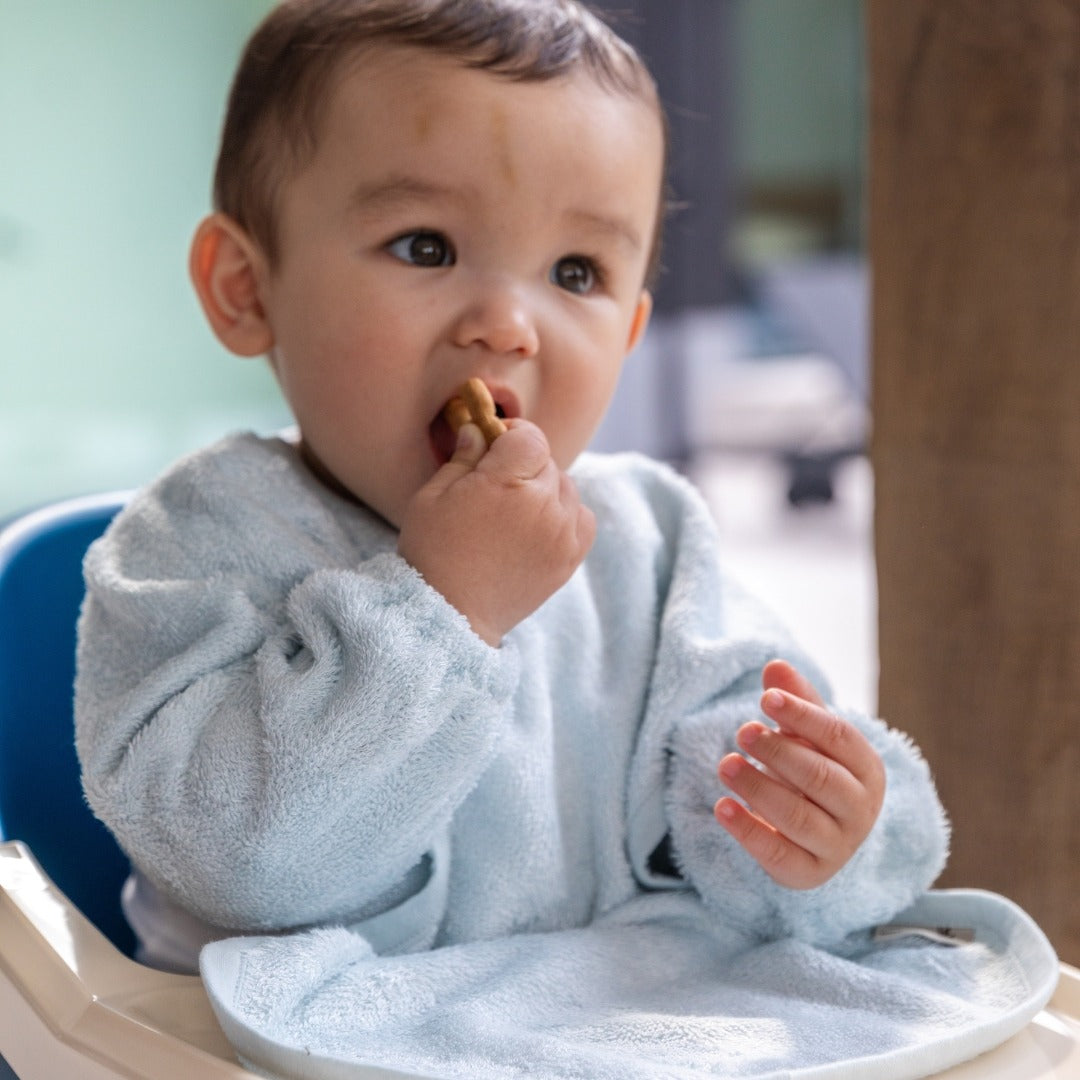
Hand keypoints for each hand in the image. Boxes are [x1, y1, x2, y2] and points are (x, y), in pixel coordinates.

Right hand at [397, 419, 594, 645]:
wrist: (452, 614)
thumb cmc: (434, 553)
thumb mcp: (432, 497)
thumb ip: (462, 458)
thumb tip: (478, 431)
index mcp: (508, 482)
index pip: (530, 437)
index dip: (511, 435)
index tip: (494, 446)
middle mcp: (544, 504)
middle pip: (547, 461)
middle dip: (523, 464)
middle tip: (495, 485)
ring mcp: (562, 533)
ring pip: (566, 487)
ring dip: (545, 489)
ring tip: (515, 510)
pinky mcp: (570, 558)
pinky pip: (582, 517)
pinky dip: (566, 515)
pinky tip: (538, 525)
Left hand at [714, 659, 884, 888]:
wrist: (818, 836)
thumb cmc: (812, 772)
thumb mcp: (807, 735)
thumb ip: (794, 702)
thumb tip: (776, 666)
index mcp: (867, 769)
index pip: (840, 738)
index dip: (803, 716)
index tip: (766, 699)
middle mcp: (860, 810)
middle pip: (820, 777)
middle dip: (778, 752)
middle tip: (742, 731)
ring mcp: (837, 846)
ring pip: (798, 817)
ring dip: (757, 787)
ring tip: (724, 764)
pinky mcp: (807, 874)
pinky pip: (777, 854)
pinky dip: (747, 830)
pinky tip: (721, 807)